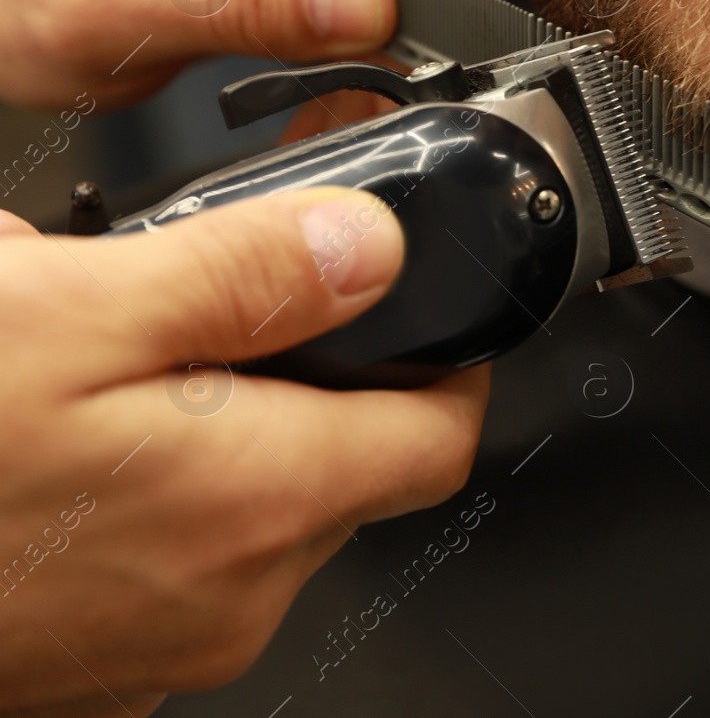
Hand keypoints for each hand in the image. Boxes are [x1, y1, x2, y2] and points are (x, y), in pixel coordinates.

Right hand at [0, 188, 489, 715]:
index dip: (444, 358)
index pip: (438, 437)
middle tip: (253, 302)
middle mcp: (230, 593)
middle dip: (325, 380)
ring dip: (229, 429)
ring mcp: (160, 638)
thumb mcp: (71, 309)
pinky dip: (163, 489)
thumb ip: (246, 278)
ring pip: (259, 510)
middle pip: (350, 469)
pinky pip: (178, 556)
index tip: (422, 302)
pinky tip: (80, 439)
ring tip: (138, 357)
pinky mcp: (94, 654)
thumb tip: (366, 249)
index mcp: (256, 501)